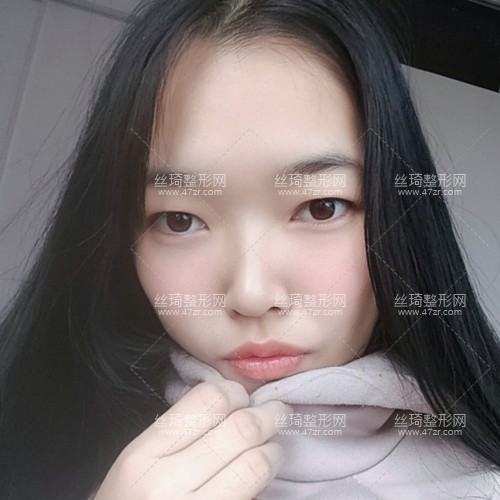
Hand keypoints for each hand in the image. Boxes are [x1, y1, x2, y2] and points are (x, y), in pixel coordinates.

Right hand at [93, 381, 287, 498]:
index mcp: (143, 455)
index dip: (234, 393)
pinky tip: (261, 481)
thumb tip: (230, 404)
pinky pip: (255, 498)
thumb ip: (177, 435)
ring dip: (272, 451)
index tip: (241, 398)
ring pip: (257, 464)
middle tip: (275, 413)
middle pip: (241, 428)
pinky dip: (264, 485)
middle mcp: (167, 484)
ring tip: (271, 449)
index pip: (208, 400)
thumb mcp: (139, 466)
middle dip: (267, 415)